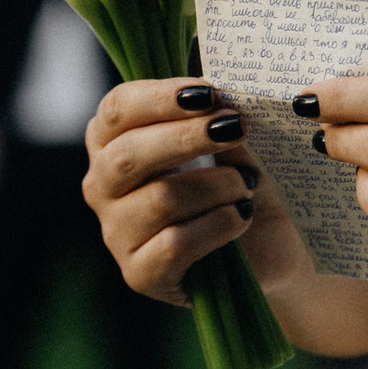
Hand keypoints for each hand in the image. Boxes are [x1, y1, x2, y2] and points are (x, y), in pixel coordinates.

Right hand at [83, 79, 259, 304]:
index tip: (209, 94)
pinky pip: (175, 244)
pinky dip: (218, 226)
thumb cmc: (239, 187)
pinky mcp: (139, 274)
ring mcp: (116, 233)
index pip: (118, 109)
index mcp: (113, 141)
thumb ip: (219, 122)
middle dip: (187, 137)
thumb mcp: (233, 146)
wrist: (264, 254)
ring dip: (217, 186)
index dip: (161, 98)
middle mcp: (103, 186)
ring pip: (160, 199)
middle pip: (129, 154)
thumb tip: (221, 107)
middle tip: (236, 128)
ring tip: (247, 186)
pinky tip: (240, 218)